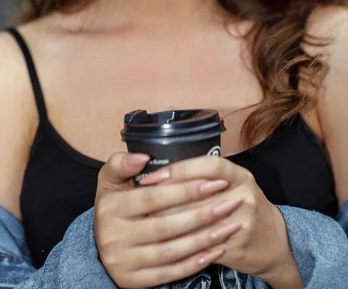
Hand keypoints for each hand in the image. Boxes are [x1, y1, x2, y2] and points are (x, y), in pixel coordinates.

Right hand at [94, 152, 242, 287]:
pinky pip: (169, 273)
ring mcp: (123, 262)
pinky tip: (214, 251)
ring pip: (171, 251)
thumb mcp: (110, 180)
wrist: (99, 245)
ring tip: (229, 226)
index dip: (186, 189)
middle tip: (230, 203)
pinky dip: (194, 263)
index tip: (214, 182)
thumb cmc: (114, 205)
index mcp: (110, 207)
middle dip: (202, 214)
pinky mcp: (133, 281)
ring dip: (204, 239)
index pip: (154, 197)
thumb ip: (122, 164)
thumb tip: (143, 157)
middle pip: (165, 225)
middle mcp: (113, 236)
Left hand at [140, 156, 302, 285]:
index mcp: (240, 175)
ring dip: (167, 221)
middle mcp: (244, 195)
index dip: (178, 169)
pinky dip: (180, 243)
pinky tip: (162, 241)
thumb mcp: (231, 181)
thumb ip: (202, 174)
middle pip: (198, 194)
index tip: (152, 176)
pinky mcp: (237, 248)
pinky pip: (202, 245)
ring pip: (197, 221)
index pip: (208, 165)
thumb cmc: (242, 204)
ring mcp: (243, 223)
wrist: (273, 242)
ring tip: (144, 220)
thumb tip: (162, 170)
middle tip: (139, 201)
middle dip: (164, 199)